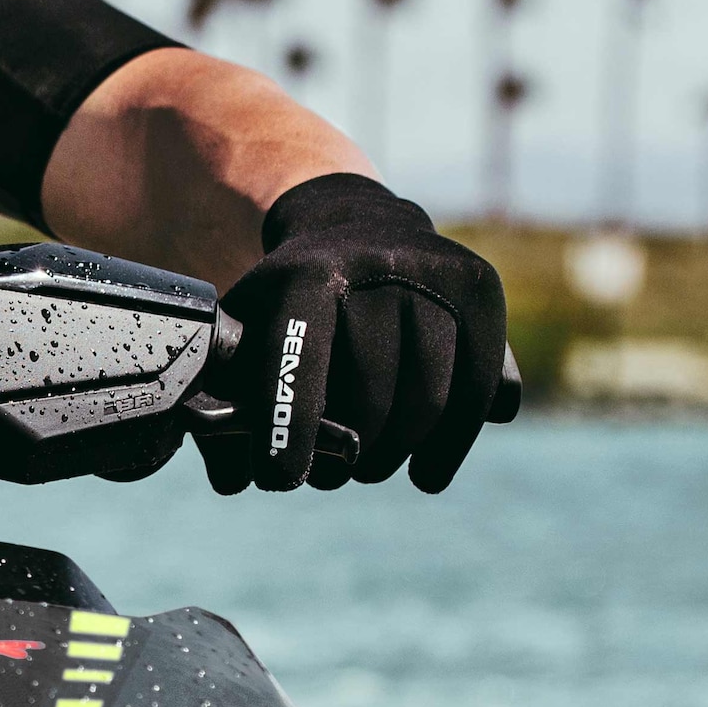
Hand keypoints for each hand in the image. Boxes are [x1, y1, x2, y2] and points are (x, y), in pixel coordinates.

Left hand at [197, 174, 520, 493]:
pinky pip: (480, 387)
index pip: (298, 356)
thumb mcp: (247, 326)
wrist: (359, 225)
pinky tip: (427, 474)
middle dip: (350, 450)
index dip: (288, 421)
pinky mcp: (481, 289)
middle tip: (334, 476)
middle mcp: (373, 262)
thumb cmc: (290, 302)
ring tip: (371, 470)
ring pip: (428, 395)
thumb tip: (229, 481)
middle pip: (371, 388)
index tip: (279, 479)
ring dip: (397, 452)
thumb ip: (226, 396)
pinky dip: (453, 443)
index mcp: (303, 272)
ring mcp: (435, 272)